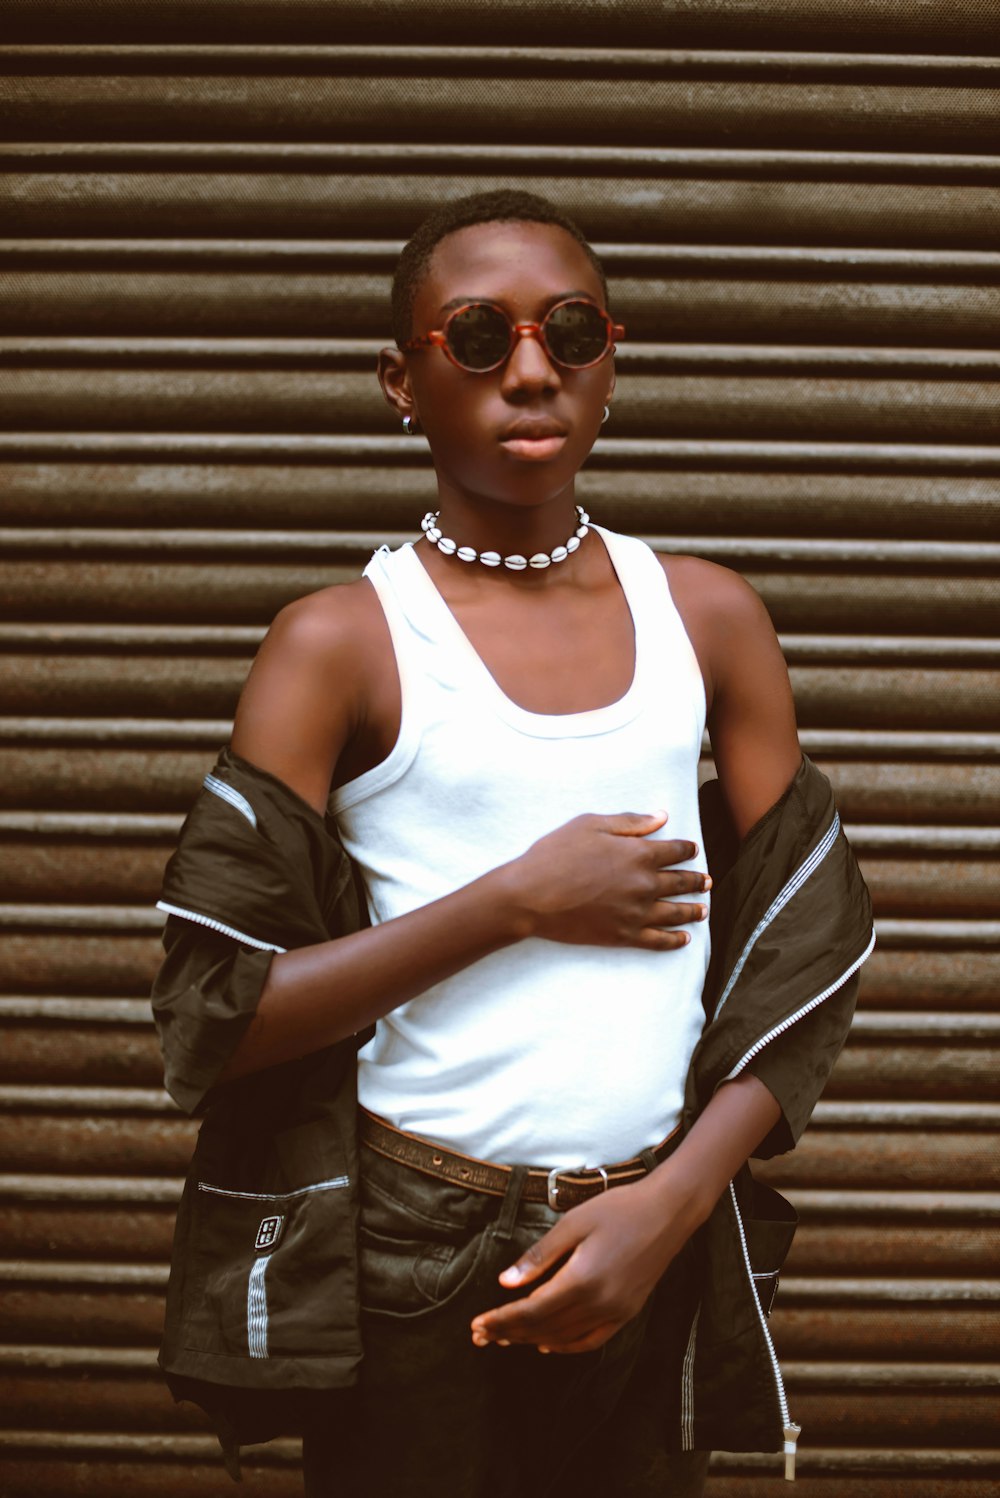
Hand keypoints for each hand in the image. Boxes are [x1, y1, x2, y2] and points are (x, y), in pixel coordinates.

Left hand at [470, 1166, 706, 1354]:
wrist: (667, 1212)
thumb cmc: (618, 1209)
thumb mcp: (573, 1223)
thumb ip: (540, 1256)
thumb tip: (505, 1283)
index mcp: (582, 1280)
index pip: (531, 1310)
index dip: (502, 1319)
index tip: (477, 1325)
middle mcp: (599, 1303)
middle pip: (544, 1327)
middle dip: (509, 1332)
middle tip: (481, 1336)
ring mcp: (616, 1312)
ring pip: (565, 1337)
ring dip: (532, 1340)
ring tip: (505, 1339)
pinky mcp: (628, 1313)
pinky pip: (591, 1340)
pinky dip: (566, 1346)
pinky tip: (548, 1344)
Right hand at [502, 810, 710, 950]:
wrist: (531, 896)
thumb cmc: (556, 855)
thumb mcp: (590, 825)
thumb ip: (630, 822)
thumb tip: (661, 817)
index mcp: (639, 854)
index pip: (675, 851)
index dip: (687, 849)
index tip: (693, 850)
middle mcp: (645, 885)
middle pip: (681, 883)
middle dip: (697, 881)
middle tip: (707, 882)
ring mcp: (636, 913)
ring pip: (675, 913)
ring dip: (693, 911)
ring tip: (703, 910)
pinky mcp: (624, 936)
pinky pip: (658, 941)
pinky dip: (675, 940)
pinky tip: (685, 939)